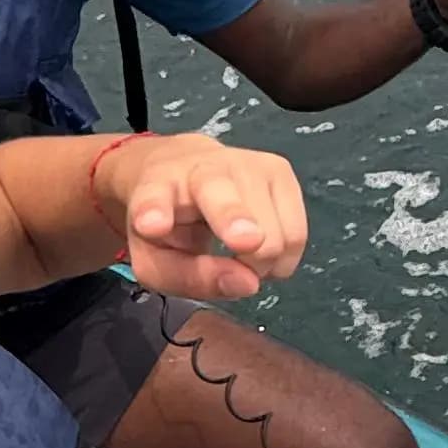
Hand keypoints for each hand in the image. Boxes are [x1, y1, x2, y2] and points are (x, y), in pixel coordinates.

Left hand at [101, 136, 306, 304]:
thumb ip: (190, 279)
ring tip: (240, 260)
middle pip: (224, 201)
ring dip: (262, 263)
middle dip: (234, 221)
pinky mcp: (279, 170)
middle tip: (243, 245)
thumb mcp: (157, 261)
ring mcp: (248, 164)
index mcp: (156, 186)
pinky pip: (296, 234)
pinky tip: (260, 250)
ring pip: (273, 234)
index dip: (153, 212)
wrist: (182, 169)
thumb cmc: (169, 221)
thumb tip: (249, 283)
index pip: (153, 197)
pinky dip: (282, 257)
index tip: (151, 225)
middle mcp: (203, 167)